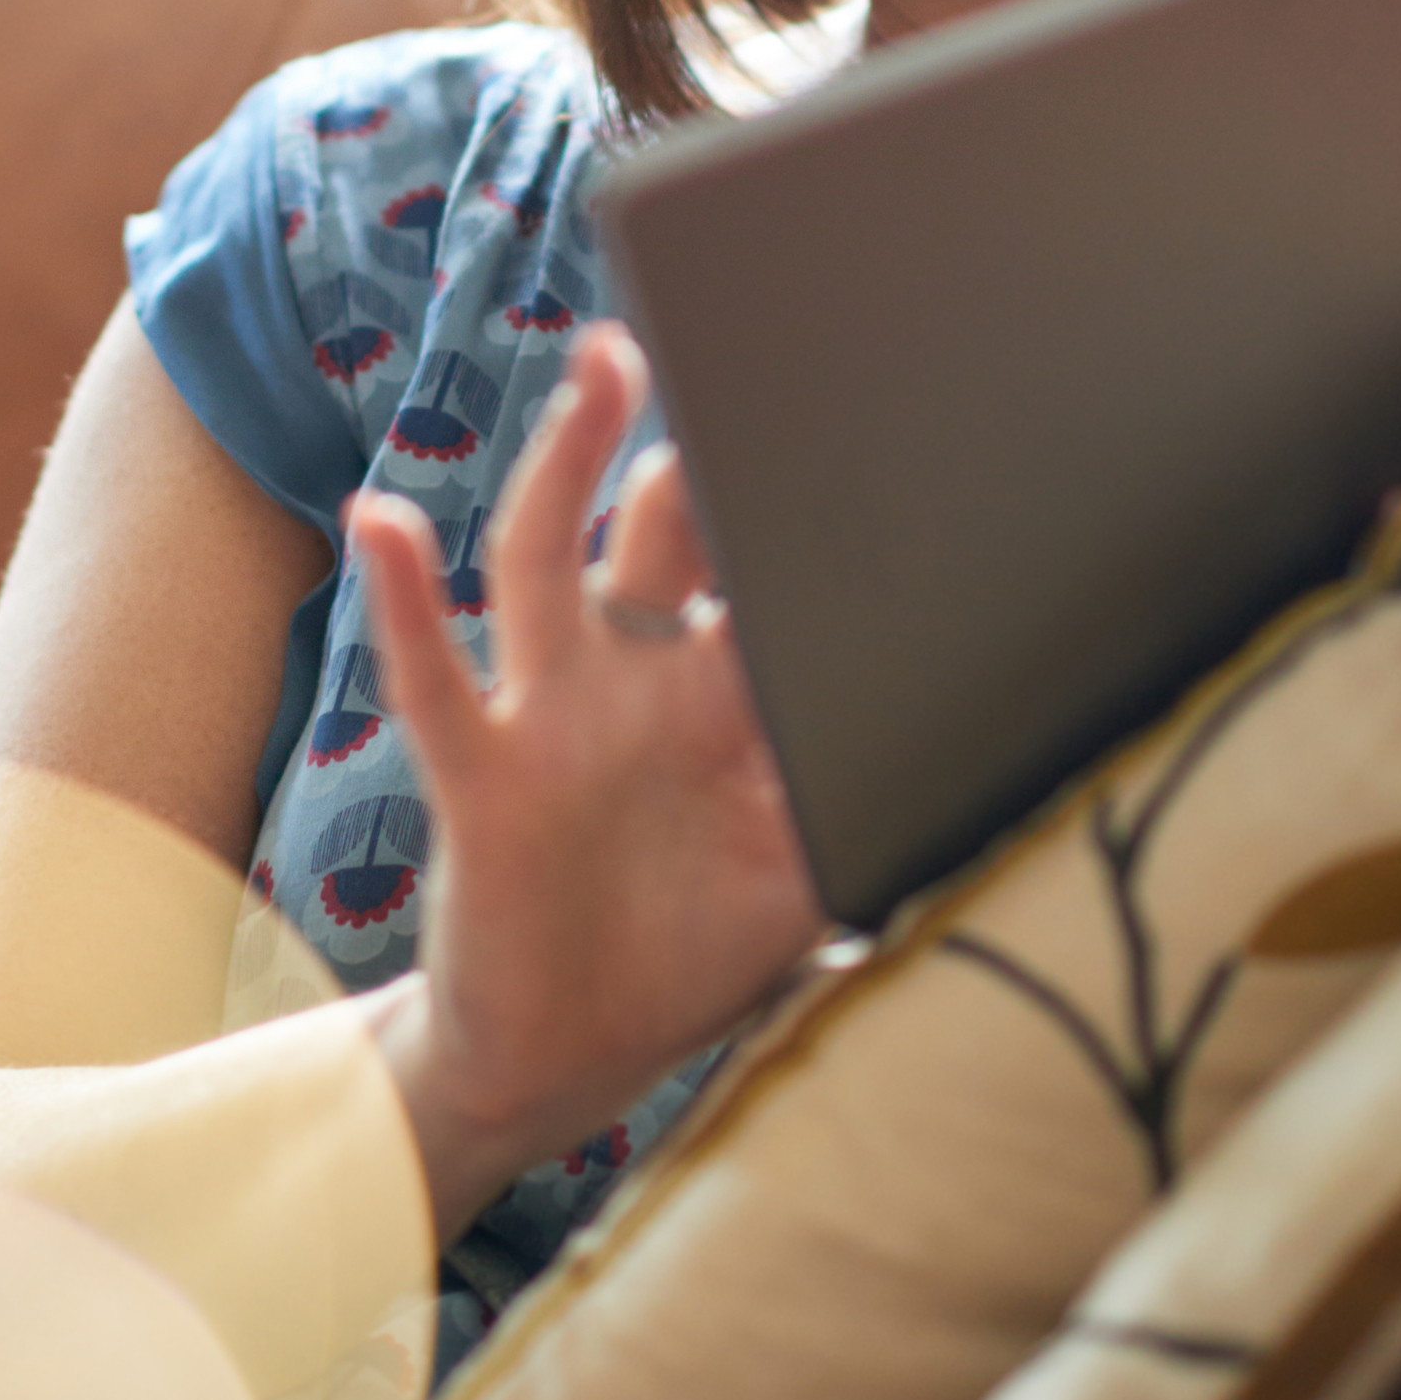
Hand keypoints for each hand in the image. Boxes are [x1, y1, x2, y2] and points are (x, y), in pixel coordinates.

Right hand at [346, 325, 822, 1228]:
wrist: (559, 1063)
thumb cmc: (687, 959)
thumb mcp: (809, 890)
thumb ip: (881, 829)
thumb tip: (1015, 784)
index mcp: (724, 697)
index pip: (773, 572)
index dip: (814, 503)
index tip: (881, 407)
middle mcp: (636, 679)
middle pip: (672, 530)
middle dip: (706, 440)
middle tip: (753, 336)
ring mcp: (554, 715)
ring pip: (553, 559)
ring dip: (570, 459)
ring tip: (606, 364)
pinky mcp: (481, 776)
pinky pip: (435, 678)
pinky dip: (405, 599)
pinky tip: (384, 518)